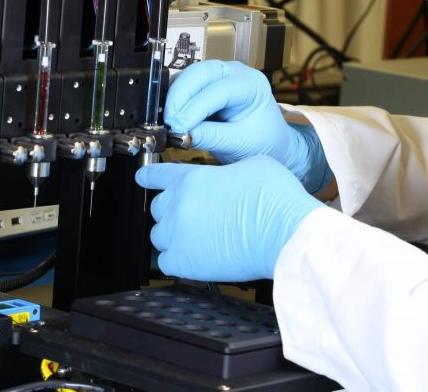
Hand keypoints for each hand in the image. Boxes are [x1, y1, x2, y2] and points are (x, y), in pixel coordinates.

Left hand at [135, 156, 323, 281]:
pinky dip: (177, 260)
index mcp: (191, 178)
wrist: (285, 231)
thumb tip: (224, 181)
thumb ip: (224, 172)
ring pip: (159, 236)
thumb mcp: (250, 165)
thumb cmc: (275, 198)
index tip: (142, 178)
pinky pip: (165, 262)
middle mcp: (178, 204)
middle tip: (194, 216)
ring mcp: (177, 234)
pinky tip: (194, 257)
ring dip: (173, 236)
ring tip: (197, 238)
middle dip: (172, 210)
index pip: (156, 174)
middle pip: (156, 208)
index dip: (148, 176)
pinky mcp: (184, 262)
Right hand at [164, 60, 330, 191]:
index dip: (196, 107)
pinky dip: (175, 99)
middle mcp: (236, 73)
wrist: (269, 144)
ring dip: (175, 97)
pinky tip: (171, 117)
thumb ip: (210, 137)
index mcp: (253, 85)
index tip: (178, 125)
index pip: (220, 89)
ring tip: (168, 122)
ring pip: (188, 76)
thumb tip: (179, 133)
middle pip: (200, 73)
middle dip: (180, 96)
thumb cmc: (264, 142)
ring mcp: (219, 76)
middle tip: (169, 121)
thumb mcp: (240, 143)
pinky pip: (184, 85)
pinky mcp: (205, 85)